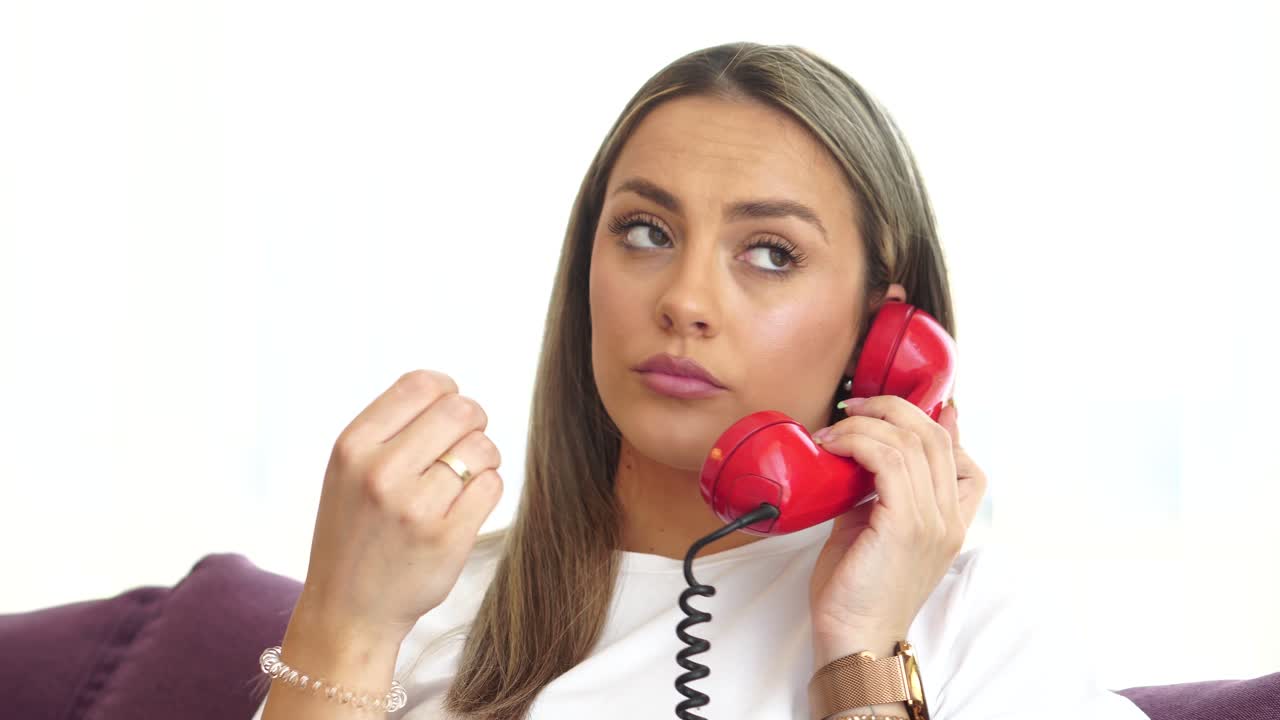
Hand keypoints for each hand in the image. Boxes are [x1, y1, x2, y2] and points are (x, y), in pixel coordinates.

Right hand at [296, 370, 504, 644]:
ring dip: (484, 459)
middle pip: (461, 410)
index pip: (422, 384)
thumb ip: (391, 428)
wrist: (348, 611)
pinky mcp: (447, 539)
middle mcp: (381, 472)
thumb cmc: (355, 531)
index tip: (449, 410)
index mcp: (353, 446)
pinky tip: (465, 506)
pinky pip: (493, 486)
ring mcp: (415, 507)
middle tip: (466, 444)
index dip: (448, 390)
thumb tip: (452, 392)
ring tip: (462, 480)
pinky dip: (487, 489)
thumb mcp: (348, 471)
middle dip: (474, 421)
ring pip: (483, 448)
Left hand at [807, 397, 986, 664]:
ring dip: (866, 424)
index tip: (901, 407)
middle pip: (937, 437)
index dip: (939, 425)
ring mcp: (933, 521)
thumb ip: (880, 492)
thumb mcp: (873, 529)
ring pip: (911, 442)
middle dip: (894, 409)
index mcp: (949, 523)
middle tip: (854, 407)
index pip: (965, 462)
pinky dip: (858, 441)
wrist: (852, 637)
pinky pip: (889, 459)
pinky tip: (833, 444)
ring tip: (834, 428)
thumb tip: (866, 455)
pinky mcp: (906, 524)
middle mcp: (949, 520)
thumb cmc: (855, 590)